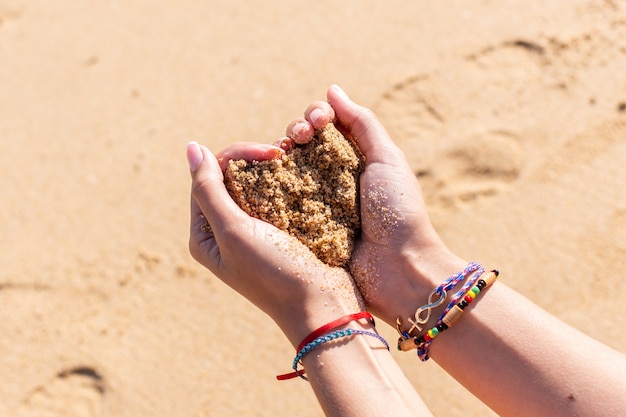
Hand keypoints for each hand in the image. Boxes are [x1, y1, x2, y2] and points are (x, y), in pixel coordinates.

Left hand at [186, 141, 364, 346]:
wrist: (321, 305)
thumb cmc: (273, 272)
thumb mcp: (233, 231)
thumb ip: (208, 190)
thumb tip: (191, 147)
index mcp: (204, 234)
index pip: (208, 177)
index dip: (235, 156)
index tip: (269, 153)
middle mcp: (224, 232)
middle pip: (230, 178)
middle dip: (254, 161)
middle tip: (283, 153)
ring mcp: (253, 232)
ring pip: (255, 184)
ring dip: (273, 170)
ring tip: (294, 163)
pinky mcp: (279, 232)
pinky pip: (276, 197)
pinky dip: (287, 185)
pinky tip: (303, 179)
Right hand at [281, 85, 467, 325]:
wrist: (399, 268)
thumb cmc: (398, 211)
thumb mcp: (386, 159)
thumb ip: (361, 122)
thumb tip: (332, 90)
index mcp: (353, 161)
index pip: (325, 128)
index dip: (315, 116)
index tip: (316, 121)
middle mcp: (331, 179)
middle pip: (301, 145)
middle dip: (295, 131)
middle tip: (298, 137)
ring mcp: (315, 204)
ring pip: (286, 169)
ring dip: (279, 153)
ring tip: (281, 152)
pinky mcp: (302, 227)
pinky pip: (279, 201)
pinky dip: (269, 185)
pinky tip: (264, 175)